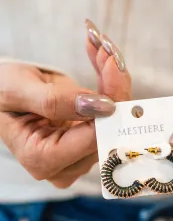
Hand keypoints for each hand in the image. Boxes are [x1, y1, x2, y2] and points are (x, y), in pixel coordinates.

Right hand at [0, 19, 131, 187]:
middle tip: (110, 56)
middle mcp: (64, 166)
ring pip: (113, 124)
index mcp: (41, 159)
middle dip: (114, 91)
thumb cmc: (0, 93)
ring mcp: (79, 156)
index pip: (90, 140)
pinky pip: (110, 117)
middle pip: (107, 133)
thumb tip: (100, 106)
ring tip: (104, 54)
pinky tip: (104, 65)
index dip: (106, 107)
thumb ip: (55, 101)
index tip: (112, 69)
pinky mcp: (87, 142)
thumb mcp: (18, 90)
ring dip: (114, 87)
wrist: (2, 95)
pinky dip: (111, 89)